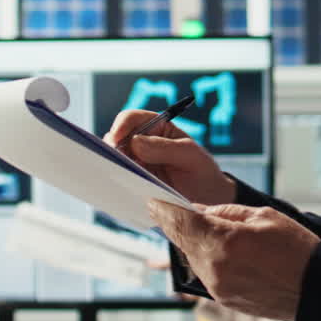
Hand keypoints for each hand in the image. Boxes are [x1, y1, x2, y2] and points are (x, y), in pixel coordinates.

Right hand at [105, 109, 235, 204]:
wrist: (208, 201)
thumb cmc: (202, 172)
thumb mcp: (189, 155)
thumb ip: (164, 147)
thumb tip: (135, 141)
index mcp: (156, 128)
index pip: (132, 119)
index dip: (121, 125)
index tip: (116, 138)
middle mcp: (141, 143)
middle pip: (116, 138)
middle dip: (112, 148)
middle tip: (113, 162)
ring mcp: (135, 163)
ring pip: (113, 159)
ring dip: (112, 165)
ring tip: (117, 176)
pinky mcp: (132, 181)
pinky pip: (117, 178)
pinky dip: (115, 181)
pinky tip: (120, 187)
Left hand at [148, 200, 319, 320]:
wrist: (318, 291)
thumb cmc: (297, 250)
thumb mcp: (262, 216)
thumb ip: (224, 212)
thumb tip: (199, 211)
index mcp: (223, 243)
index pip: (179, 221)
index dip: (163, 208)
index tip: (153, 199)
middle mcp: (213, 268)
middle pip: (181, 239)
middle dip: (179, 223)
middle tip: (179, 209)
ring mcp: (216, 287)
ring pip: (191, 256)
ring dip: (196, 241)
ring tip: (216, 231)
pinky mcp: (223, 298)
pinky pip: (205, 272)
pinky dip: (209, 258)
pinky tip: (227, 251)